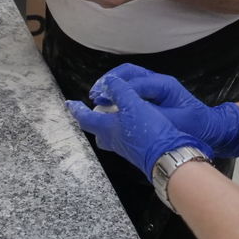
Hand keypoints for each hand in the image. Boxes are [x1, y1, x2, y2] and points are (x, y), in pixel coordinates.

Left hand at [66, 74, 211, 178]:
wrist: (168, 157)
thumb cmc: (148, 132)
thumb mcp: (133, 104)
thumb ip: (119, 90)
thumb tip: (109, 81)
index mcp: (108, 128)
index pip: (86, 118)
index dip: (77, 109)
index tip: (70, 103)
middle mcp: (114, 140)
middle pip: (98, 131)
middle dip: (94, 120)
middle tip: (96, 108)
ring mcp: (127, 148)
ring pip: (112, 135)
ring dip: (111, 123)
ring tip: (118, 112)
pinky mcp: (139, 151)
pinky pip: (126, 138)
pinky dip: (126, 128)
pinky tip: (136, 122)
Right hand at [104, 64, 238, 157]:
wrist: (212, 129)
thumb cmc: (196, 126)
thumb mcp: (176, 122)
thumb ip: (153, 116)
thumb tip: (131, 113)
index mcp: (165, 86)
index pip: (136, 83)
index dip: (117, 90)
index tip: (101, 99)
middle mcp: (159, 82)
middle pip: (129, 72)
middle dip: (111, 80)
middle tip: (96, 94)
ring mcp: (156, 87)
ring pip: (129, 78)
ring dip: (113, 85)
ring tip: (99, 97)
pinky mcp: (154, 96)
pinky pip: (133, 88)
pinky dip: (119, 92)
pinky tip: (110, 104)